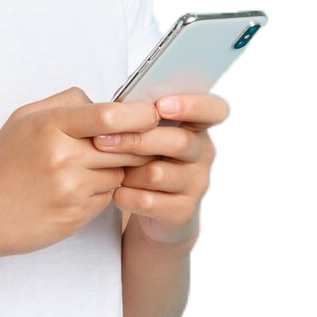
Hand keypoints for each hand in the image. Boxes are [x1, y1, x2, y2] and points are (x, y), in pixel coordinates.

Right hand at [0, 87, 158, 265]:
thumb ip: (63, 103)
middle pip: (126, 145)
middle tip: (138, 140)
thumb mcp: (22, 120)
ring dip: (117, 169)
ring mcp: (71, 188)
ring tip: (92, 166)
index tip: (150, 114)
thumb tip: (100, 99)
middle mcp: (62, 156)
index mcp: (49, 126)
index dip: (139, 114)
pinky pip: (109, 196)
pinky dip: (103, 191)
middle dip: (138, 143)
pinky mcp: (76, 215)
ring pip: (121, 172)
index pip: (110, 115)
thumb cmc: (1, 166)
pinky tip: (80, 189)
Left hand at [94, 93, 231, 244]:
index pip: (214, 109)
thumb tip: (116, 106)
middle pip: (179, 142)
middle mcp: (204, 153)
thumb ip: (139, 116)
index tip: (160, 106)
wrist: (153, 206)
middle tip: (102, 140)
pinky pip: (148, 201)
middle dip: (138, 140)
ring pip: (158, 173)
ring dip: (127, 171)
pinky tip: (117, 192)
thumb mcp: (146, 132)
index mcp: (198, 125)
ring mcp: (197, 184)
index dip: (191, 105)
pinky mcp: (183, 211)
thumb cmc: (145, 156)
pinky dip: (125, 195)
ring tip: (112, 169)